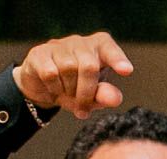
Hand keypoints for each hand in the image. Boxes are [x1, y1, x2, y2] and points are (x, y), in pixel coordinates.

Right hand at [11, 32, 132, 118]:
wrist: (43, 87)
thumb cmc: (74, 88)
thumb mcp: (92, 95)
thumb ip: (105, 96)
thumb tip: (115, 99)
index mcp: (99, 48)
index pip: (110, 49)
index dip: (118, 59)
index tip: (127, 70)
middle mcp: (79, 42)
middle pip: (89, 66)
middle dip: (87, 93)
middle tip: (83, 108)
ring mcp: (58, 45)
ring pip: (68, 69)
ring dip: (68, 91)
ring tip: (67, 94)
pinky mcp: (39, 53)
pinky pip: (50, 73)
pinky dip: (54, 88)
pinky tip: (53, 88)